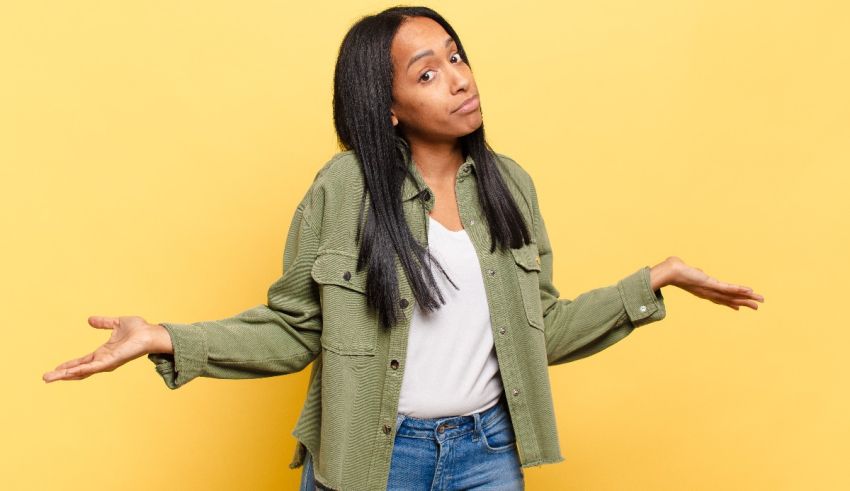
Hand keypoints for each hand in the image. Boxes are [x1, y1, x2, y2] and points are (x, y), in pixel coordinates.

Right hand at [42, 316, 164, 382]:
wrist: (151, 332)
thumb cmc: (139, 330)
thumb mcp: (116, 324)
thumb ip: (103, 323)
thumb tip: (90, 319)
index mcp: (103, 353)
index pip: (82, 362)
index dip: (69, 366)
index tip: (55, 369)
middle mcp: (104, 360)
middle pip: (79, 371)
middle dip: (62, 375)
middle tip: (46, 378)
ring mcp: (108, 362)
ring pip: (83, 372)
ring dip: (66, 375)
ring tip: (51, 378)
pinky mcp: (112, 361)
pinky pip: (94, 367)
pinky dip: (82, 370)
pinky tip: (70, 373)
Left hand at [664, 257, 764, 309]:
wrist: (669, 271)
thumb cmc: (673, 269)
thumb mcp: (687, 270)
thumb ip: (694, 271)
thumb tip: (696, 270)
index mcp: (703, 290)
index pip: (719, 298)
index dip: (730, 303)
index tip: (738, 308)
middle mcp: (708, 293)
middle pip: (729, 300)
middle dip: (743, 303)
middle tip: (756, 307)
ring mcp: (710, 289)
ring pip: (732, 295)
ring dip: (747, 298)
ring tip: (759, 301)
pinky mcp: (710, 284)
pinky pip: (727, 288)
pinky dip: (739, 290)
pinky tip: (749, 291)